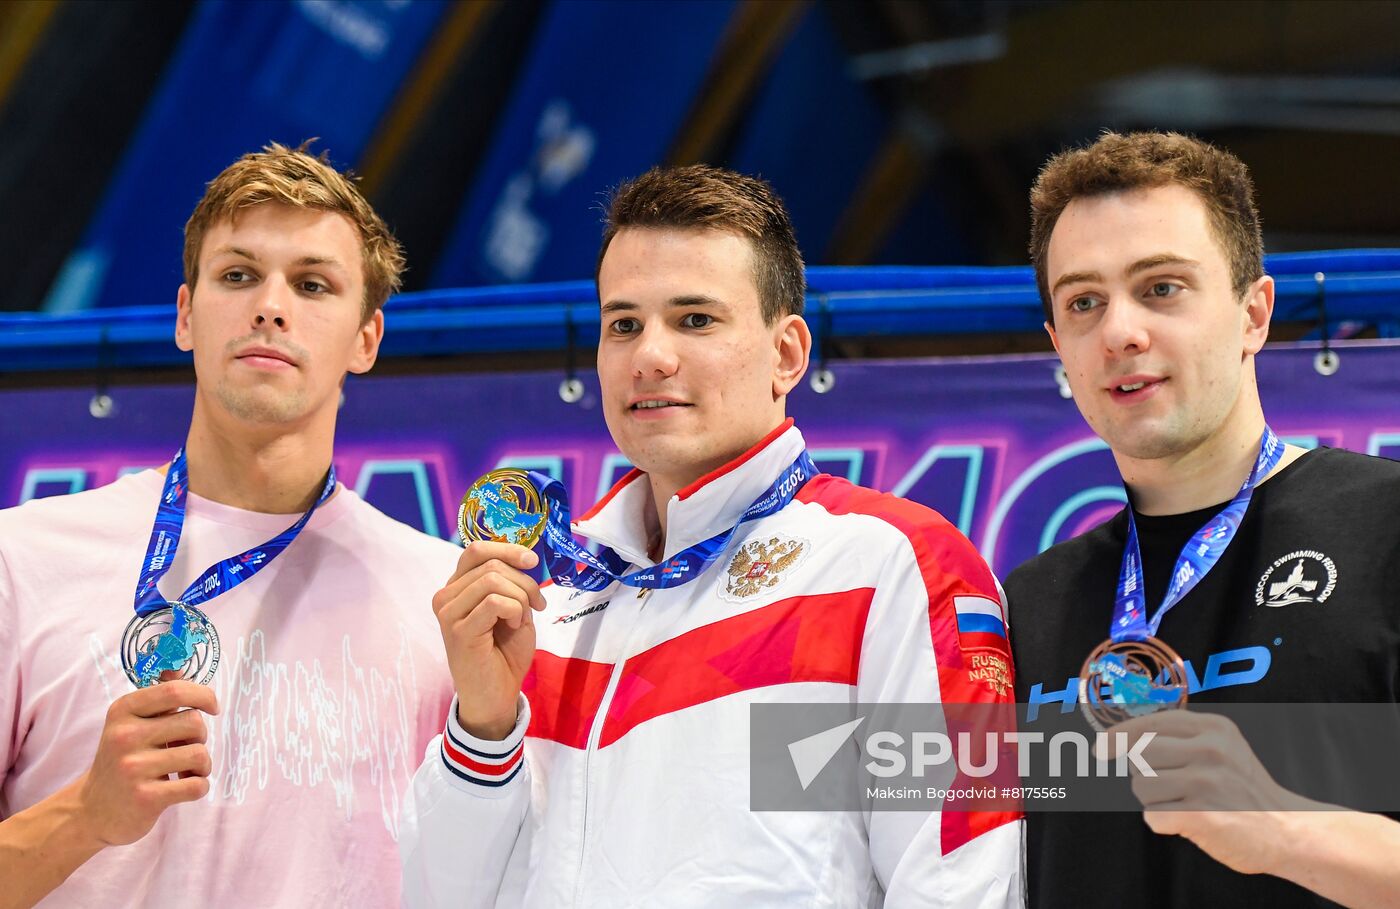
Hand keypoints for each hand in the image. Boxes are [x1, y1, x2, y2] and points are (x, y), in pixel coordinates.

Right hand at [76, 679, 218, 846]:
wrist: (90, 811)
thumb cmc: (121, 760)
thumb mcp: (130, 723)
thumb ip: (157, 697)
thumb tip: (178, 668)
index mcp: (123, 711)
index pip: (175, 691)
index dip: (204, 695)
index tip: (213, 707)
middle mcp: (125, 736)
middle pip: (194, 722)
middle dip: (200, 736)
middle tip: (185, 748)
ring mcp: (133, 768)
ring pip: (200, 754)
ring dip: (202, 765)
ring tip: (184, 770)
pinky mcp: (145, 798)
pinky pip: (197, 785)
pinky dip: (199, 786)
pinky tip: (183, 787)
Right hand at [432, 541, 546, 740]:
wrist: (495, 695)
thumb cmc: (504, 654)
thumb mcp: (514, 609)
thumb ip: (512, 584)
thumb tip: (524, 559)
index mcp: (457, 587)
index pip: (476, 550)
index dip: (507, 548)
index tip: (532, 561)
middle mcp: (446, 596)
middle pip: (490, 563)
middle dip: (524, 581)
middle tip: (538, 604)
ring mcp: (448, 612)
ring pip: (493, 579)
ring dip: (520, 597)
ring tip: (521, 619)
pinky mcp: (458, 630)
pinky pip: (494, 602)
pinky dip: (514, 611)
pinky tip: (513, 627)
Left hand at [1101, 710, 1305, 874]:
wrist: (1288, 830)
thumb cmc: (1245, 790)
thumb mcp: (1223, 748)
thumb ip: (1180, 737)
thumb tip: (1118, 739)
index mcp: (1214, 728)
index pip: (1149, 723)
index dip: (1118, 735)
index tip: (1101, 747)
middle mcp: (1210, 749)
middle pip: (1138, 755)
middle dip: (1144, 774)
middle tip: (1173, 788)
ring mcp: (1207, 781)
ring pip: (1141, 786)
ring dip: (1154, 801)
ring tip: (1186, 805)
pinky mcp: (1202, 815)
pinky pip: (1153, 816)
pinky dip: (1164, 823)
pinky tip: (1189, 822)